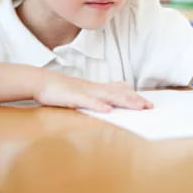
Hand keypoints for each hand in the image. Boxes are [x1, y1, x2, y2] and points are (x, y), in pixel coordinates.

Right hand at [34, 70, 152, 112]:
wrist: (43, 82)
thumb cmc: (65, 88)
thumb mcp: (86, 91)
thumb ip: (102, 92)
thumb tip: (118, 93)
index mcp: (98, 88)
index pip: (120, 91)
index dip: (134, 97)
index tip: (148, 104)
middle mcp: (95, 88)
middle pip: (119, 94)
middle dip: (135, 100)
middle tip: (149, 107)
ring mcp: (85, 92)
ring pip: (108, 96)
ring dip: (124, 101)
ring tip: (138, 106)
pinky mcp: (74, 97)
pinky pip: (88, 102)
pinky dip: (98, 105)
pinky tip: (108, 110)